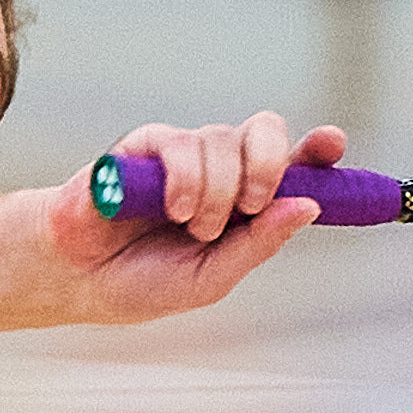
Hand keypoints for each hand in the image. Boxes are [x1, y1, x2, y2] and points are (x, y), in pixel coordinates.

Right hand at [40, 111, 339, 324]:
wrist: (81, 278)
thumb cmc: (144, 281)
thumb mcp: (212, 277)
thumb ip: (259, 243)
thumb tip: (309, 206)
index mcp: (244, 201)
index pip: (291, 164)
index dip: (315, 151)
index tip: (332, 144)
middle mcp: (220, 170)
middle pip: (265, 132)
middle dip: (269, 165)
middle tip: (252, 205)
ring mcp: (185, 154)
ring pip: (223, 139)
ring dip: (216, 192)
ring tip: (192, 227)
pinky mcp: (147, 145)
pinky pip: (182, 143)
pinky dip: (186, 181)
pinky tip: (174, 209)